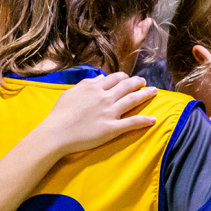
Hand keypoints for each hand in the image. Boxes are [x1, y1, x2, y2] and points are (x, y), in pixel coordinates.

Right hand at [41, 73, 156, 155]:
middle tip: (144, 82)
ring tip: (154, 92)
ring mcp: (110, 112)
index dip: (123, 77)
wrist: (57, 133)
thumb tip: (100, 78)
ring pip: (132, 100)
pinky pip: (132, 123)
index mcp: (94, 88)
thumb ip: (86, 84)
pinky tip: (153, 120)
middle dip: (138, 83)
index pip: (114, 78)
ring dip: (145, 95)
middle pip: (126, 86)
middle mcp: (104, 97)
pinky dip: (144, 121)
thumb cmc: (59, 114)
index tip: (128, 78)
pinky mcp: (112, 128)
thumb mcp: (70, 93)